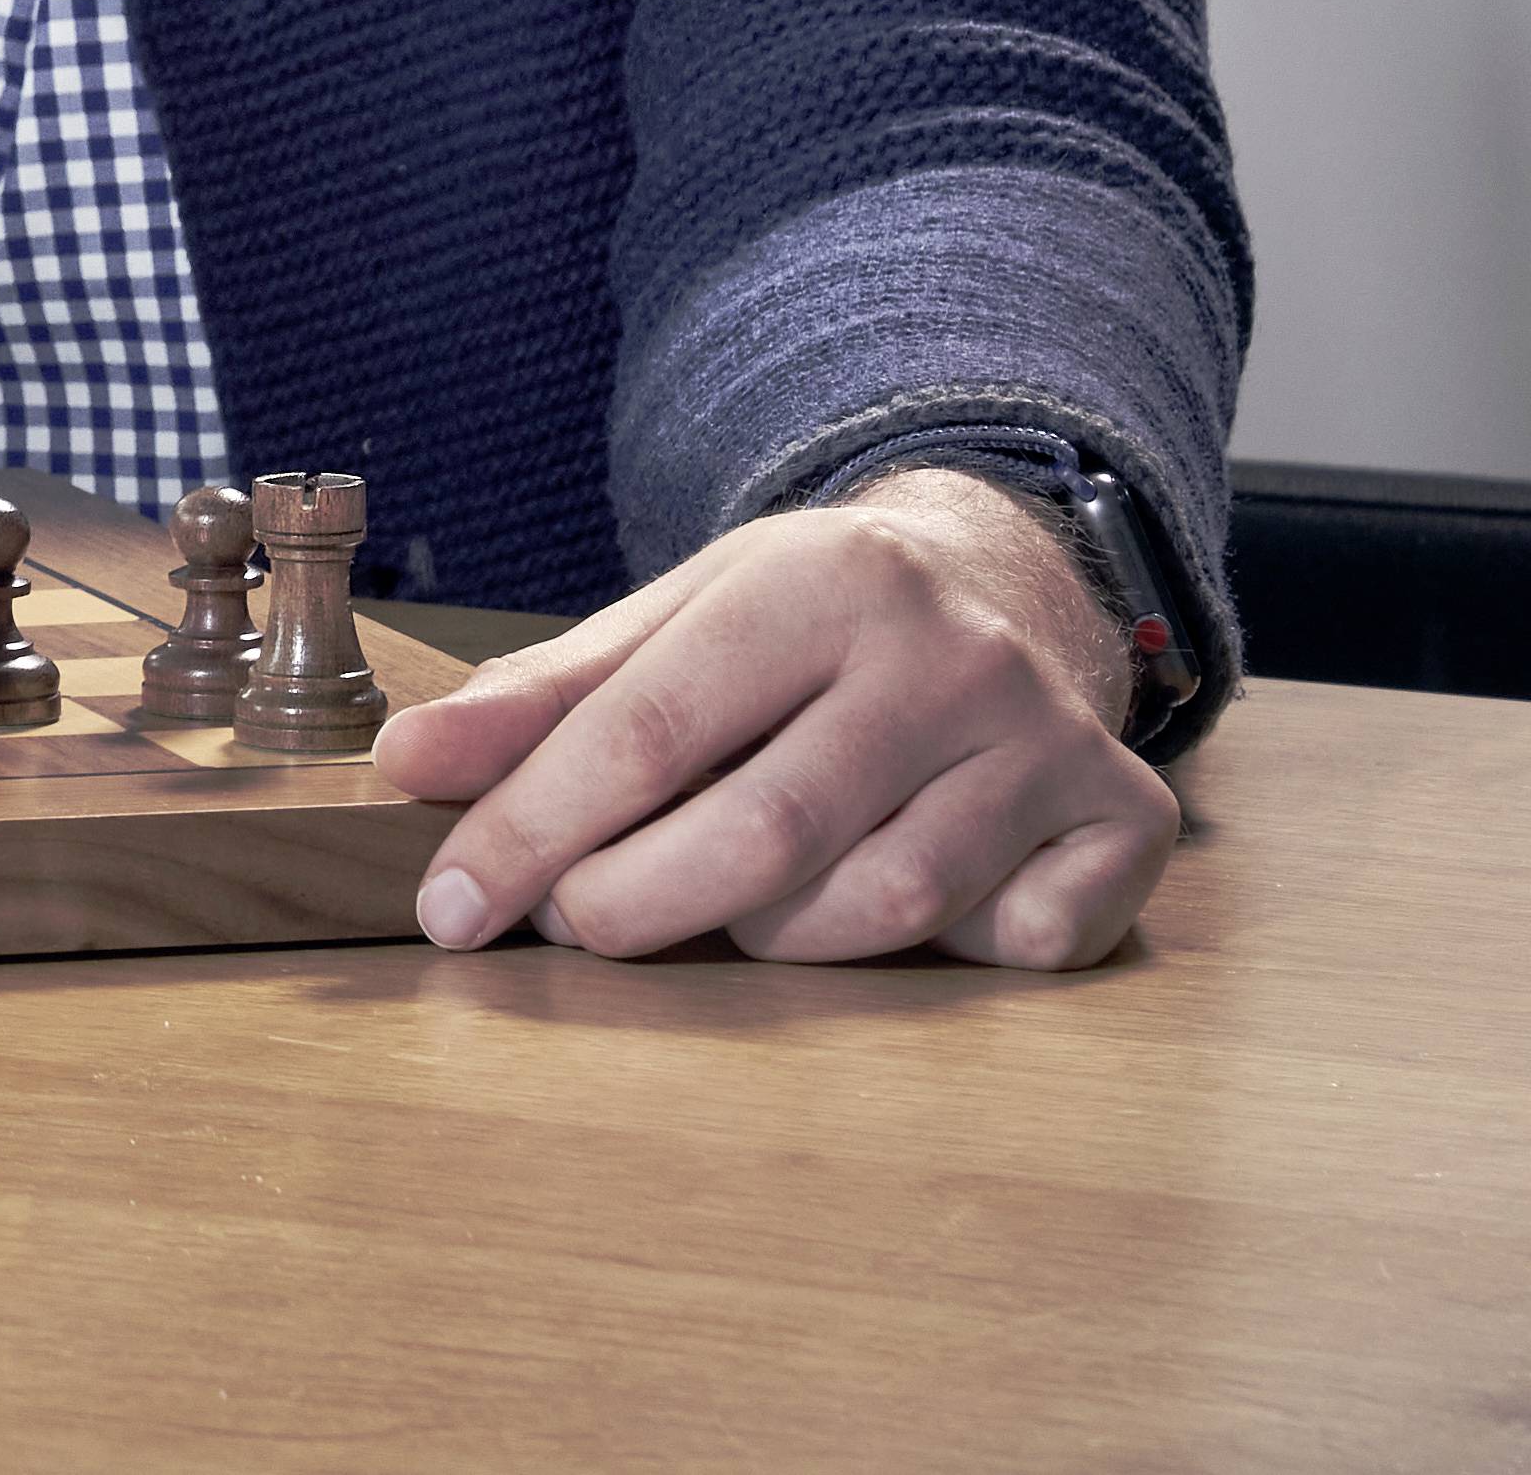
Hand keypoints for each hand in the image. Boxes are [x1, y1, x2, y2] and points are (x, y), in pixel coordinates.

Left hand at [372, 470, 1177, 969]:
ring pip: (880, 906)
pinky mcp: (1126, 821)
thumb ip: (537, 699)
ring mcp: (1053, 739)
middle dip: (636, 903)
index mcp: (820, 580)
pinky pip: (1011, 944)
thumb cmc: (802, 626)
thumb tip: (404, 768)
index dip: (532, 830)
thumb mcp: (671, 622)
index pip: (648, 728)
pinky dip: (944, 950)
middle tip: (575, 924)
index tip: (445, 909)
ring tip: (734, 898)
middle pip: (766, 832)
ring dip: (776, 936)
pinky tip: (913, 896)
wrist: (1004, 583)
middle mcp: (952, 653)